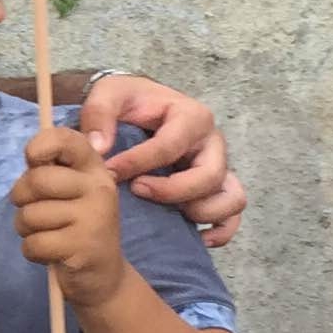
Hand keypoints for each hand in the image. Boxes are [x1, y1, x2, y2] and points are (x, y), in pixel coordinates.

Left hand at [12, 123, 132, 309]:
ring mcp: (94, 218)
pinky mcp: (83, 247)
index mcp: (94, 169)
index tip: (31, 159)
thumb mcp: (70, 193)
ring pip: (31, 215)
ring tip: (45, 234)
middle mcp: (99, 188)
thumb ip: (51, 172)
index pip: (68, 140)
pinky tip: (50, 253)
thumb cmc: (76, 227)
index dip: (40, 144)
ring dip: (26, 228)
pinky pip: (33, 244)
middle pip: (37, 179)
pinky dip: (32, 252)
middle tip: (29, 209)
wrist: (103, 276)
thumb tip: (31, 156)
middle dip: (20, 196)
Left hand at [76, 72, 243, 248]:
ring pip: (231, 197)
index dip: (139, 163)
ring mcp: (218, 167)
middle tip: (137, 190)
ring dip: (201, 212)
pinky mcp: (217, 188)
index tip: (110, 172)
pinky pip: (233, 215)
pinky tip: (197, 239)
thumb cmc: (127, 102)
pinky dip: (221, 230)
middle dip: (172, 191)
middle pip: (209, 175)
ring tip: (168, 215)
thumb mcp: (108, 93)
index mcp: (190, 116)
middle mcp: (211, 143)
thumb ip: (99, 113)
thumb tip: (100, 148)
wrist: (138, 108)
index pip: (171, 145)